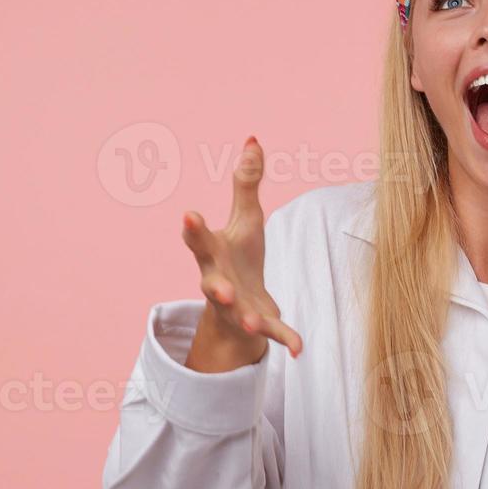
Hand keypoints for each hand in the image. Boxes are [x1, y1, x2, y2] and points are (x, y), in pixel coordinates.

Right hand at [181, 137, 302, 368]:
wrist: (241, 305)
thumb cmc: (239, 255)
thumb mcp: (246, 217)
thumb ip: (247, 182)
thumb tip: (253, 139)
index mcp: (213, 252)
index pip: (199, 239)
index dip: (193, 228)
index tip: (189, 214)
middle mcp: (218, 281)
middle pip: (211, 281)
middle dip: (213, 283)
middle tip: (218, 287)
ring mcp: (237, 306)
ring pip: (237, 312)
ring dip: (244, 315)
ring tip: (252, 319)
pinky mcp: (257, 323)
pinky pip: (271, 332)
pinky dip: (284, 339)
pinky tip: (298, 349)